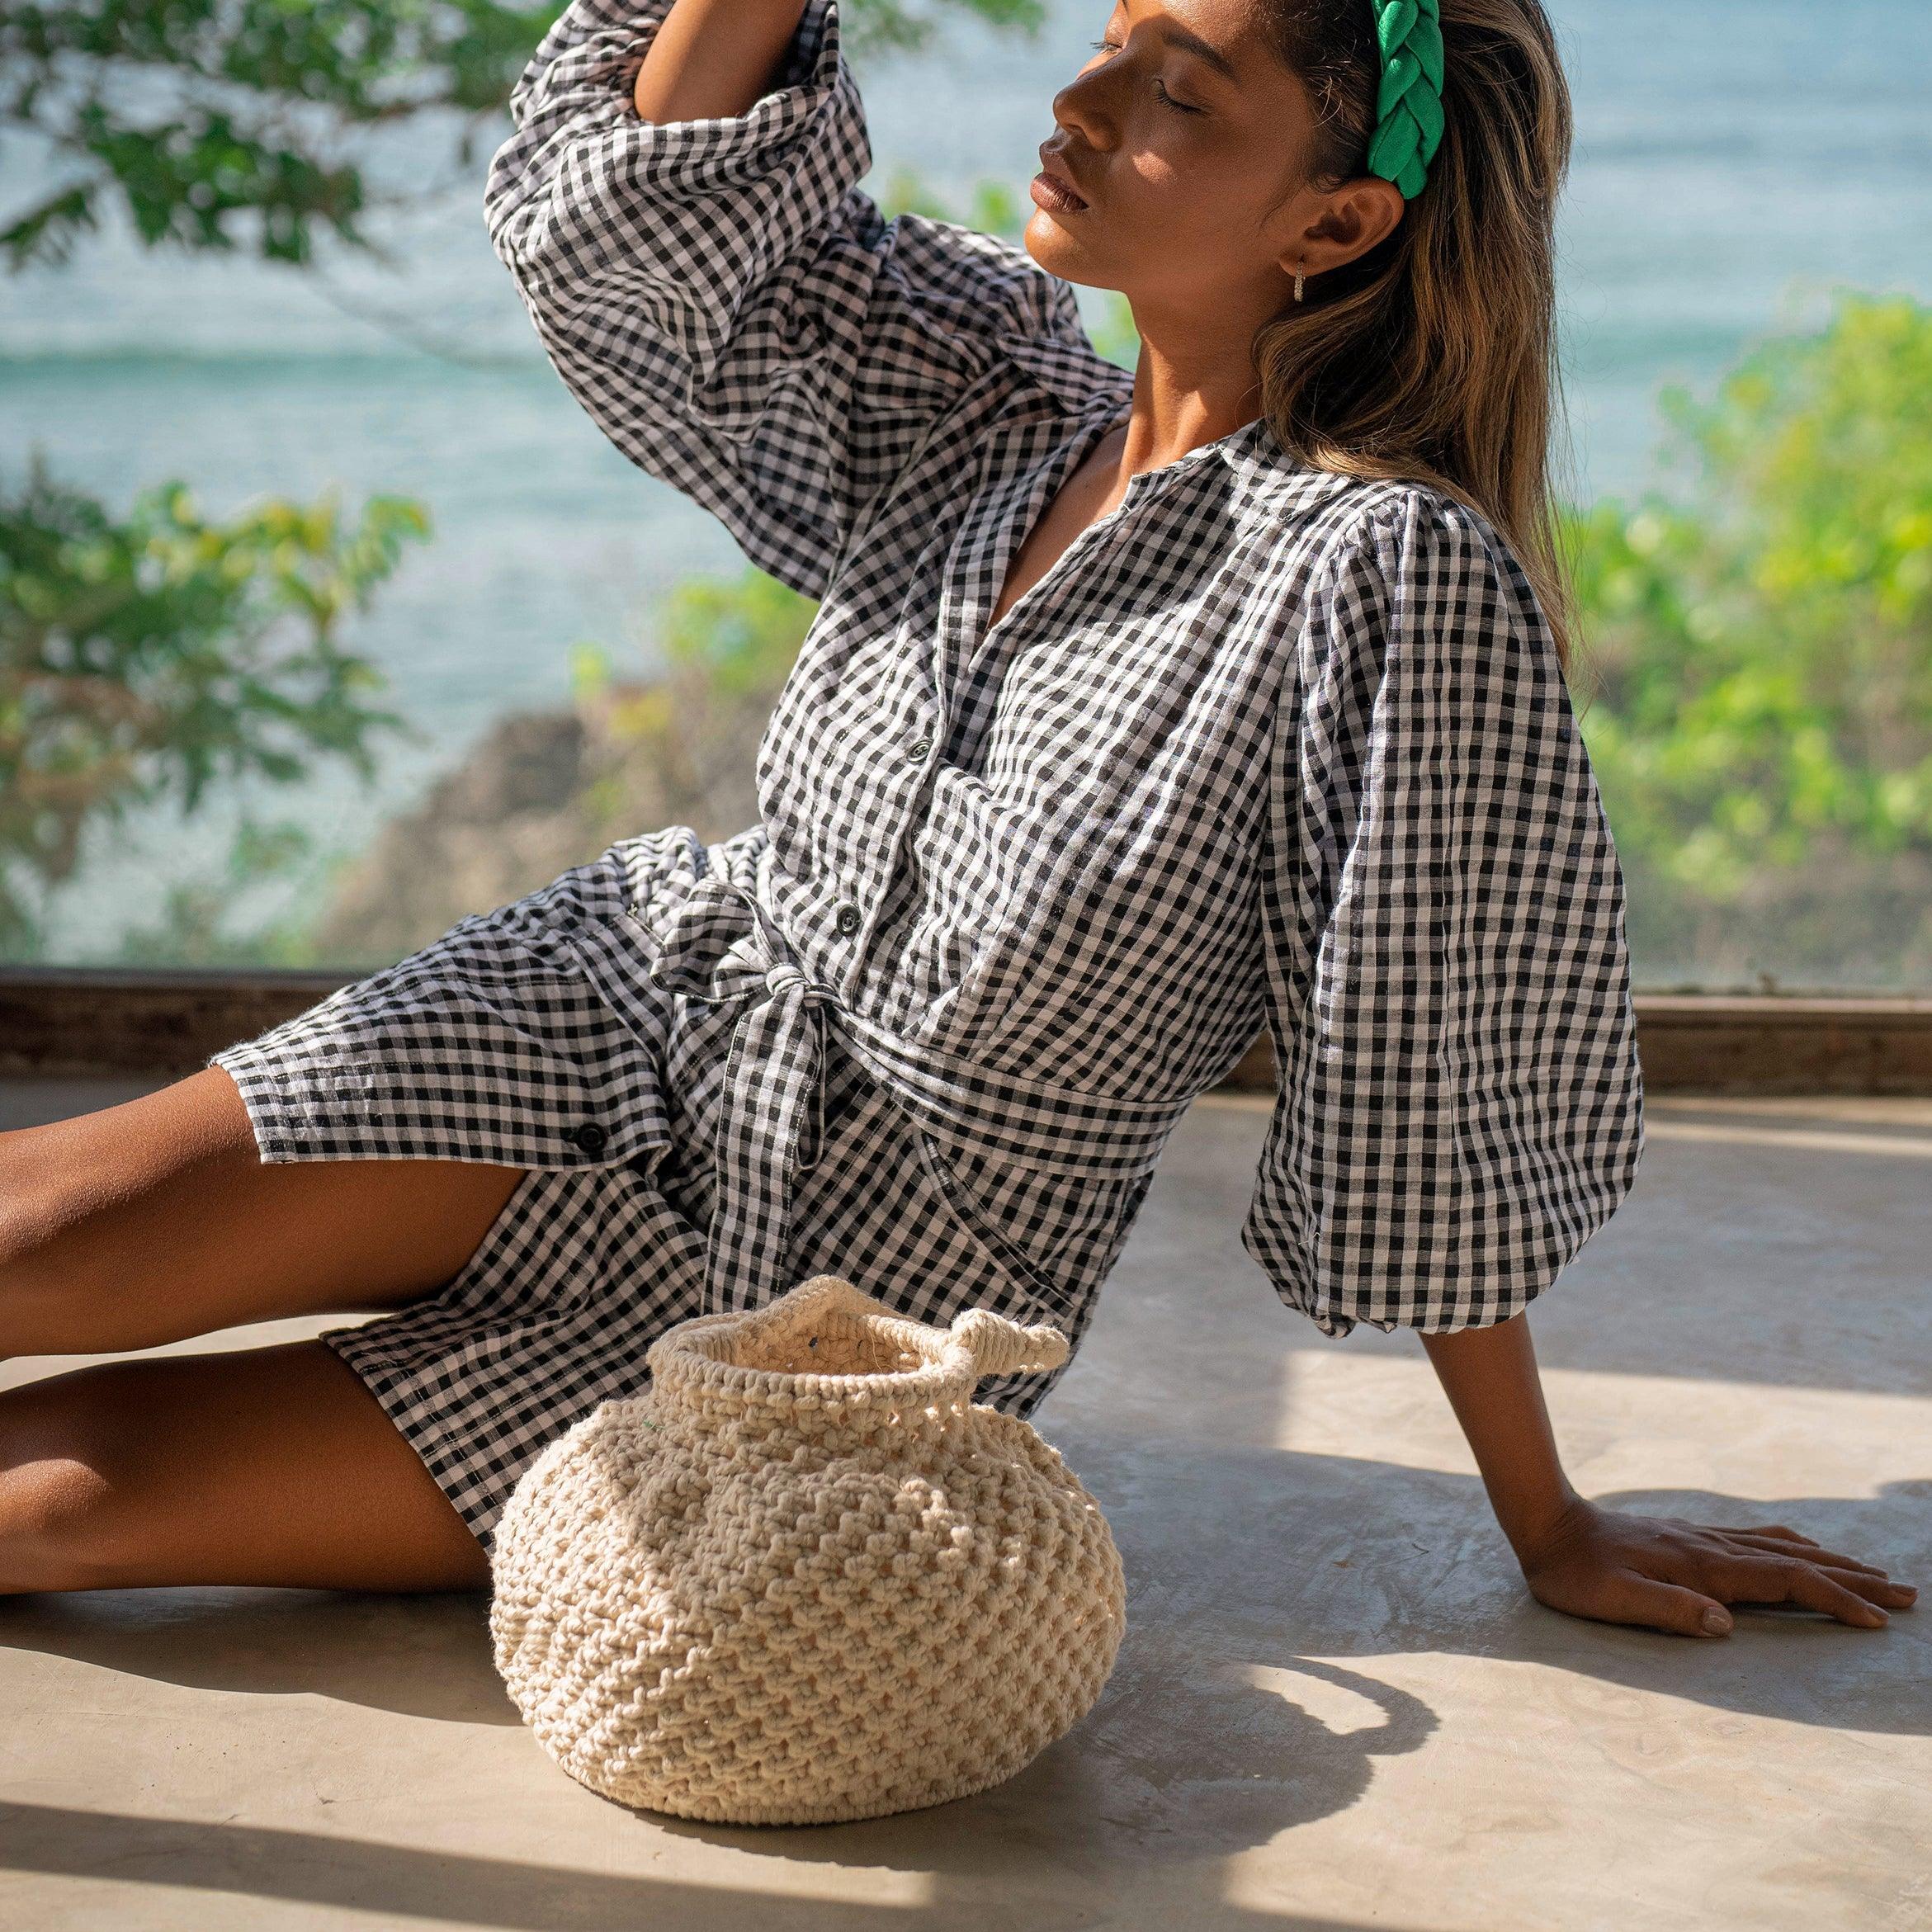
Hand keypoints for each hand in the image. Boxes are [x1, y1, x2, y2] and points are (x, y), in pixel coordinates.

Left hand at [1513, 1496, 1918, 1637]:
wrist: (1548, 1525)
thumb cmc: (1576, 1573)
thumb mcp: (1614, 1600)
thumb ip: (1668, 1610)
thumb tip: (1725, 1624)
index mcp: (1703, 1568)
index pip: (1785, 1582)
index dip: (1834, 1600)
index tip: (1877, 1620)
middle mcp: (1710, 1547)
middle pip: (1798, 1561)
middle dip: (1853, 1579)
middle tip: (1908, 1594)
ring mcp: (1702, 1538)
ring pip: (1781, 1547)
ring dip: (1830, 1560)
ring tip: (1872, 1573)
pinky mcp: (1688, 1536)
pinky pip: (1755, 1539)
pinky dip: (1792, 1546)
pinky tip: (1802, 1548)